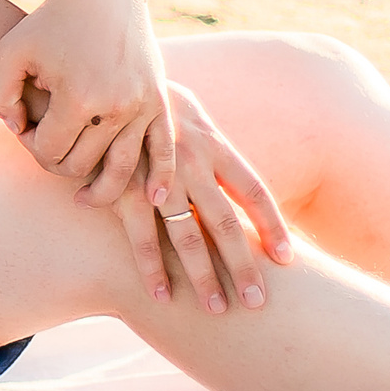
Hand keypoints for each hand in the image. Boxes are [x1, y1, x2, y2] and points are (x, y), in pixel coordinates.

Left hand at [0, 0, 167, 208]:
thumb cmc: (48, 21)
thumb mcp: (8, 53)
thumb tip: (18, 132)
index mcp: (78, 98)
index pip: (48, 150)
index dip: (28, 145)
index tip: (22, 127)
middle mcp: (117, 107)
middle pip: (83, 163)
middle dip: (58, 164)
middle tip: (44, 145)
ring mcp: (144, 105)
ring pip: (123, 168)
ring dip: (102, 189)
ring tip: (83, 199)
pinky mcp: (161, 101)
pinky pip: (165, 151)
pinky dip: (159, 178)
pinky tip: (152, 199)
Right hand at [119, 80, 294, 312]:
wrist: (101, 82)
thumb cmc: (149, 100)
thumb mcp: (188, 113)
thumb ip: (210, 147)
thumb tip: (233, 182)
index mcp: (212, 143)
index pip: (253, 190)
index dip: (272, 226)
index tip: (288, 260)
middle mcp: (191, 161)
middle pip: (225, 222)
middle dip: (244, 265)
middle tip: (259, 302)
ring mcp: (156, 176)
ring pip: (186, 235)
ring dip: (203, 275)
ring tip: (217, 309)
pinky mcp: (123, 187)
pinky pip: (140, 235)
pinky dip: (151, 266)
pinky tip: (161, 294)